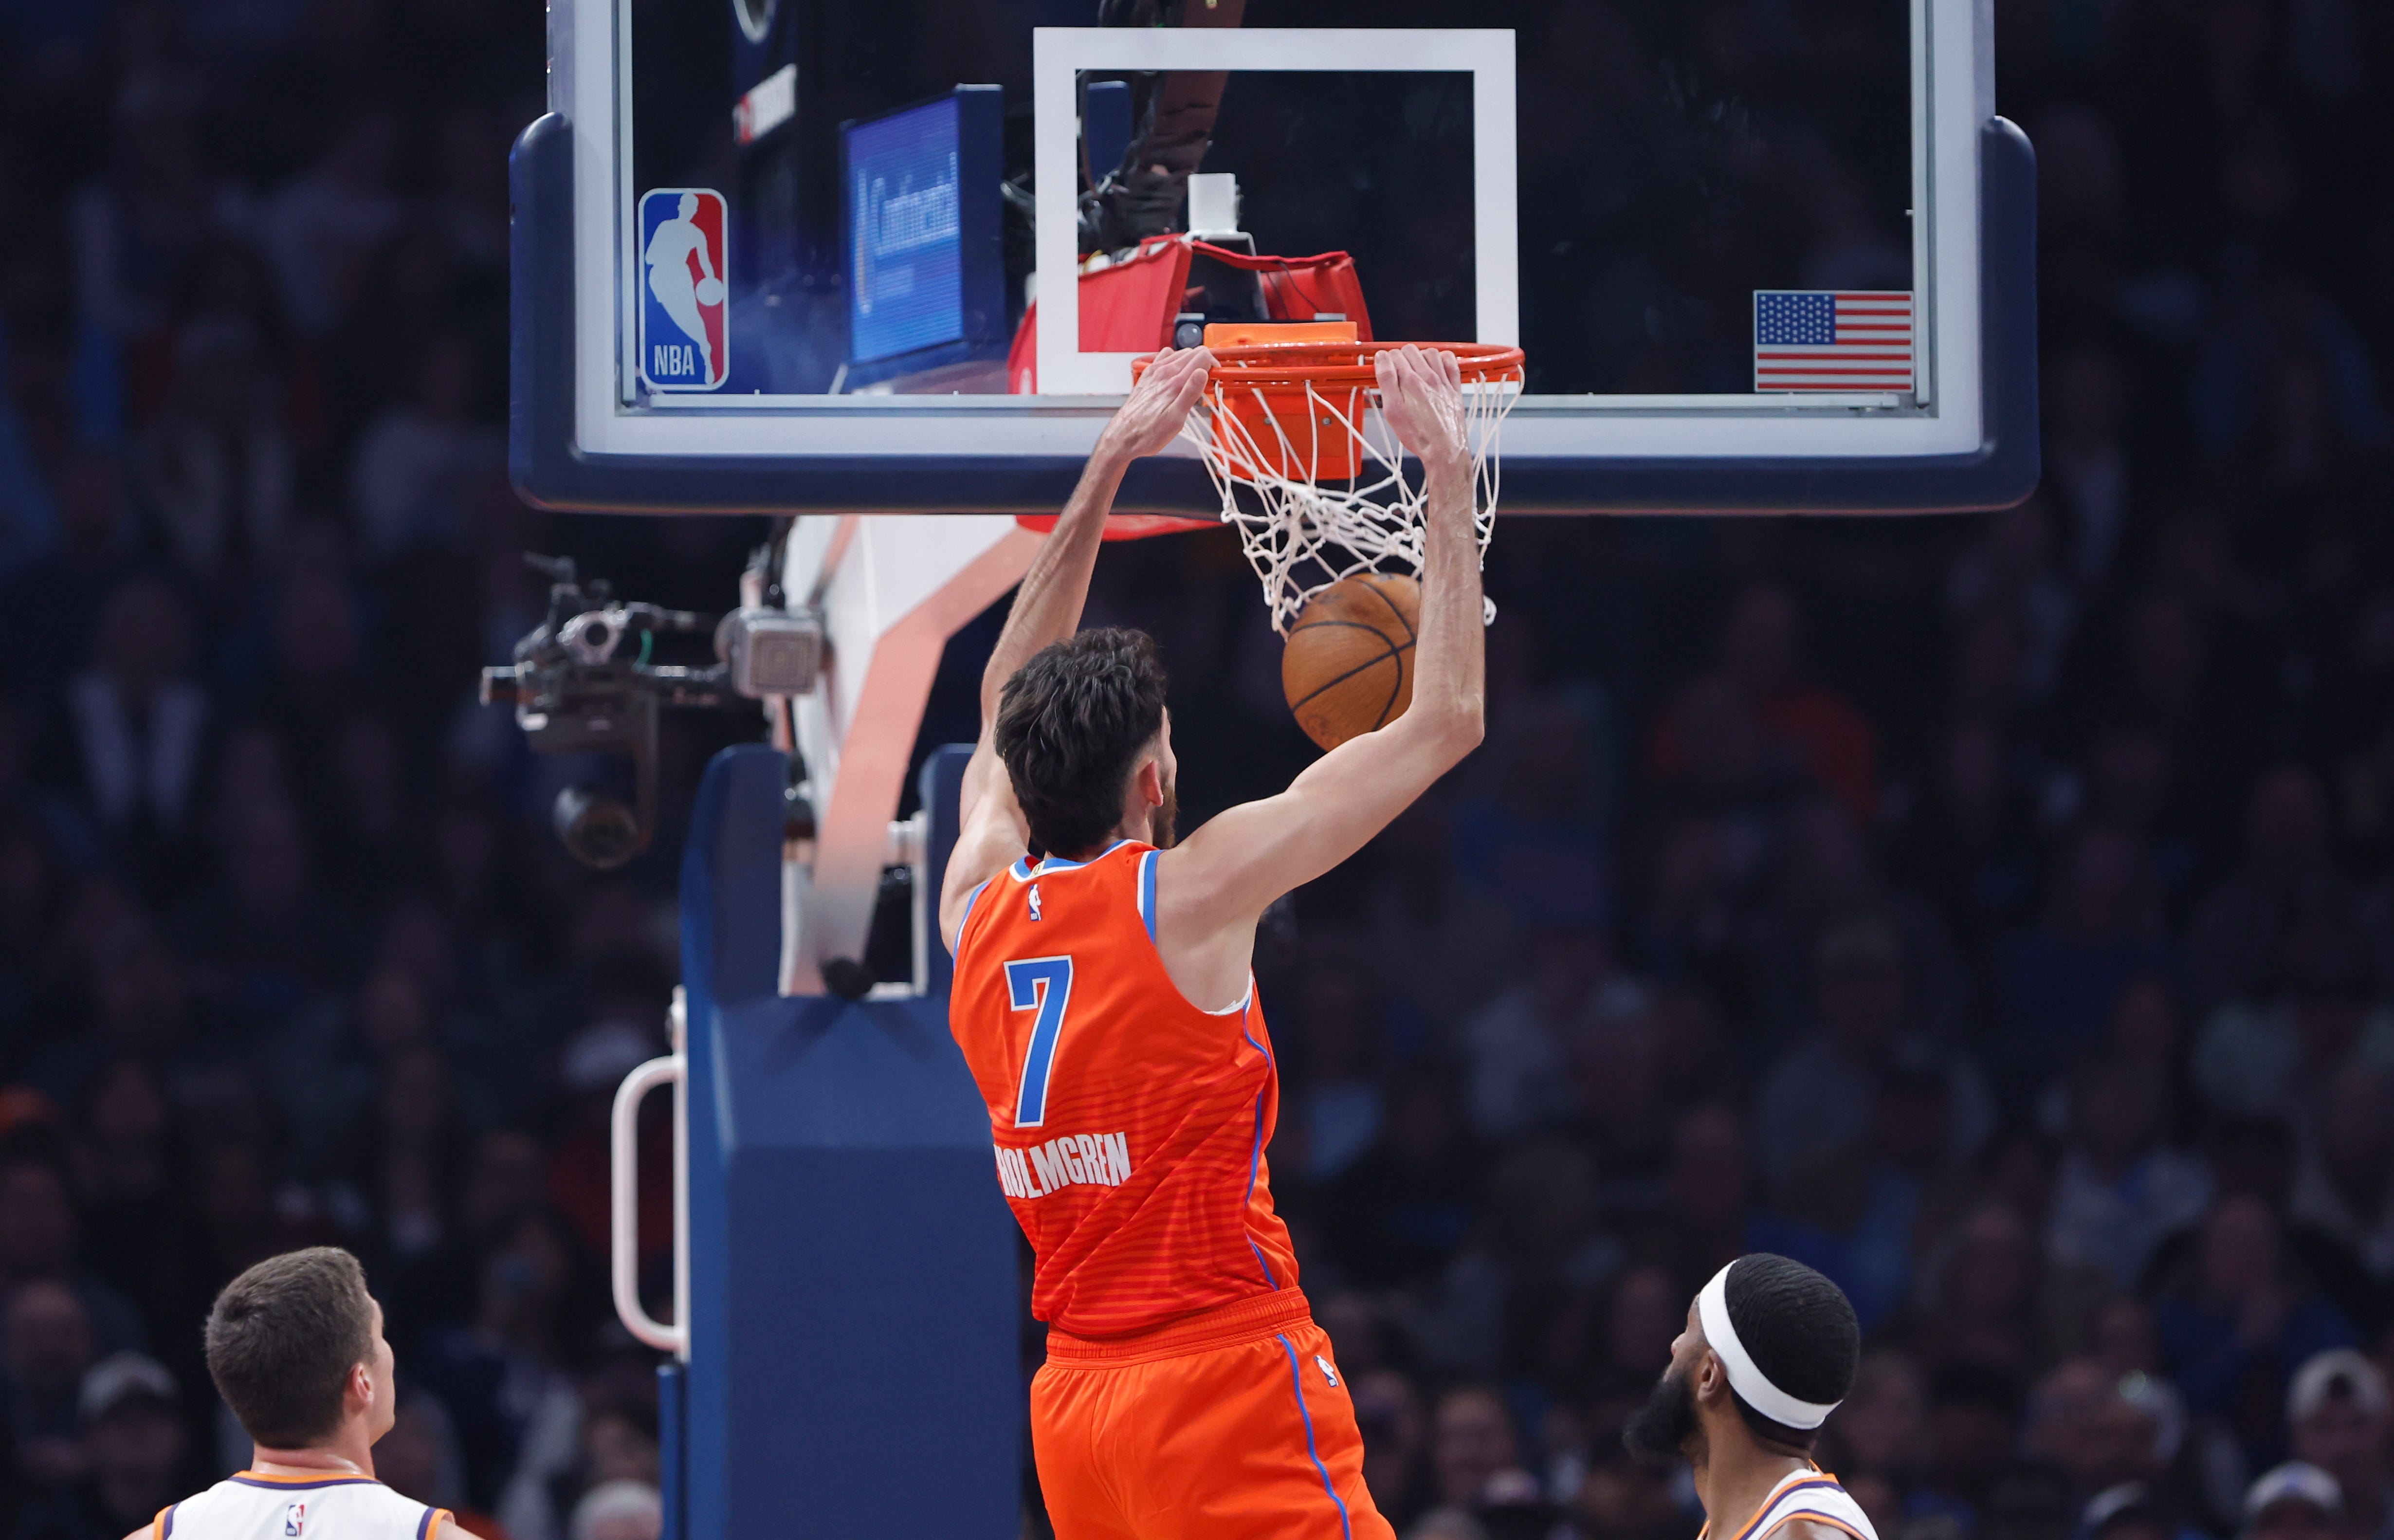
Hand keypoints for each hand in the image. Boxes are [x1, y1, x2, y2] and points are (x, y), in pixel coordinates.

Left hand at [1099, 345, 1217, 462]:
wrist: (1123, 437)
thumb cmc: (1148, 433)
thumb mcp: (1176, 420)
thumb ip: (1190, 393)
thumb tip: (1202, 372)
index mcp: (1174, 381)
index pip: (1202, 356)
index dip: (1214, 365)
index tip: (1217, 377)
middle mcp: (1163, 372)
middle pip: (1193, 353)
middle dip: (1205, 363)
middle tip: (1207, 383)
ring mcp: (1154, 372)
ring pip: (1180, 354)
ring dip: (1191, 363)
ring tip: (1193, 382)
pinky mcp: (1147, 375)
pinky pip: (1165, 359)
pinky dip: (1176, 362)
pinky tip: (1176, 377)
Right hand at [1375, 345, 1468, 479]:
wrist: (1444, 449)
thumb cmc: (1418, 434)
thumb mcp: (1392, 410)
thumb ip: (1386, 381)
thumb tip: (1382, 358)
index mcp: (1410, 381)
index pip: (1392, 356)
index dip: (1384, 361)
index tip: (1383, 370)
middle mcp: (1428, 377)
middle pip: (1410, 351)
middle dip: (1400, 358)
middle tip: (1396, 373)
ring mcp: (1443, 381)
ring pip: (1429, 353)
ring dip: (1419, 357)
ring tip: (1414, 370)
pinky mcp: (1454, 388)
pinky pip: (1450, 362)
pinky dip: (1442, 359)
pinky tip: (1436, 367)